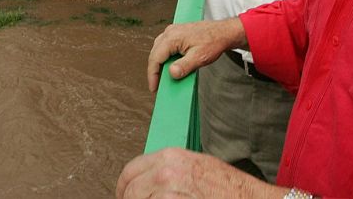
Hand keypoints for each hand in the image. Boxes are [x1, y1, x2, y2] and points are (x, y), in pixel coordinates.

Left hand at [115, 148, 277, 198]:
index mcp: (170, 157)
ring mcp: (168, 194)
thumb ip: (169, 169)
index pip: (130, 171)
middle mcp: (166, 173)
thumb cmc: (228, 188)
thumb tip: (150, 180)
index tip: (124, 194)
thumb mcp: (196, 165)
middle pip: (130, 191)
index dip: (124, 186)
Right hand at [147, 18, 246, 92]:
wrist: (223, 32)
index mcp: (172, 37)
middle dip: (154, 70)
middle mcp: (169, 32)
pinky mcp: (177, 32)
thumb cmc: (213, 42)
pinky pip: (165, 45)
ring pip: (158, 49)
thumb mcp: (199, 57)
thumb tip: (171, 73)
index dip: (152, 74)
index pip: (155, 58)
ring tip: (161, 77)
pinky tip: (169, 65)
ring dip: (158, 63)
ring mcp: (173, 31)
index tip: (154, 88)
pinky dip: (164, 56)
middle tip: (157, 85)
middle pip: (154, 53)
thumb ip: (184, 66)